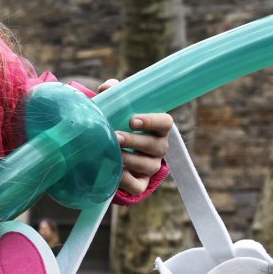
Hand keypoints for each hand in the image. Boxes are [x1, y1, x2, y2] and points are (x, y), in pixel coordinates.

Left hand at [96, 79, 172, 196]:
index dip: (151, 121)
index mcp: (158, 128)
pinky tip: (115, 174)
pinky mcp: (141, 183)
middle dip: (134, 141)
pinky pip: (138, 186)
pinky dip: (127, 181)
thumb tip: (107, 87)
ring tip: (112, 154)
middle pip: (156, 145)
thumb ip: (115, 94)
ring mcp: (151, 166)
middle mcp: (159, 147)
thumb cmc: (119, 126)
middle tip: (116, 136)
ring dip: (130, 159)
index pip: (165, 122)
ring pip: (148, 166)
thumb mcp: (118, 110)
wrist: (111, 154)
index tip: (133, 120)